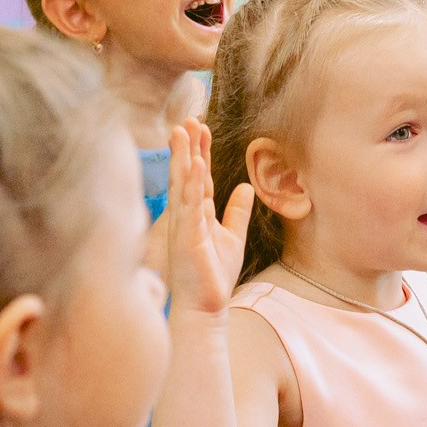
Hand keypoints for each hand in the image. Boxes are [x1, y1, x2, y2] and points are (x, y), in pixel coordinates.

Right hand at [167, 121, 253, 319]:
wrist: (204, 308)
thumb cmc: (213, 277)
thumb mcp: (232, 237)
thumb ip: (237, 212)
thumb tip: (245, 187)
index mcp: (196, 214)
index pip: (197, 175)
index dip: (199, 151)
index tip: (200, 126)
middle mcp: (185, 216)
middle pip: (185, 173)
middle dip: (186, 146)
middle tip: (188, 118)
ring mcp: (182, 226)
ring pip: (182, 184)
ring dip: (183, 157)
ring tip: (183, 131)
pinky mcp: (185, 239)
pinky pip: (189, 207)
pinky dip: (192, 186)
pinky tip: (195, 167)